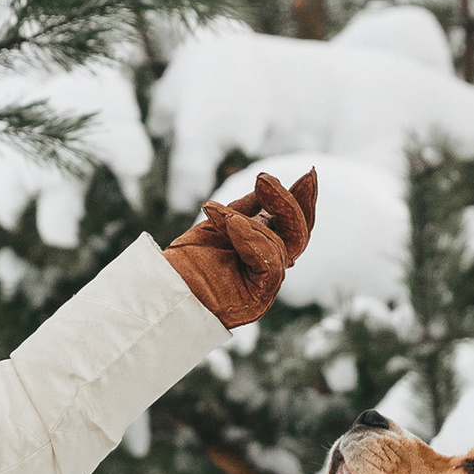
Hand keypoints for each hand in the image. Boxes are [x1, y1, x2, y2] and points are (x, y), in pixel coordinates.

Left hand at [163, 168, 316, 330]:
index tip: (308, 174)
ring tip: (222, 215)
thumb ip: (246, 207)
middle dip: (290, 205)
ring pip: (281, 246)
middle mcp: (270, 267)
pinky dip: (251, 240)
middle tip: (267, 180)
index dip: (302, 201)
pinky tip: (232, 225)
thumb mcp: (219, 222)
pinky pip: (270, 264)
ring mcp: (266, 286)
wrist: (164, 289)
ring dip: (252, 223)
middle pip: (298, 235)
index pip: (293, 225)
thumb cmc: (188, 260)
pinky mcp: (259, 299)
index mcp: (263, 249)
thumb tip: (269, 183)